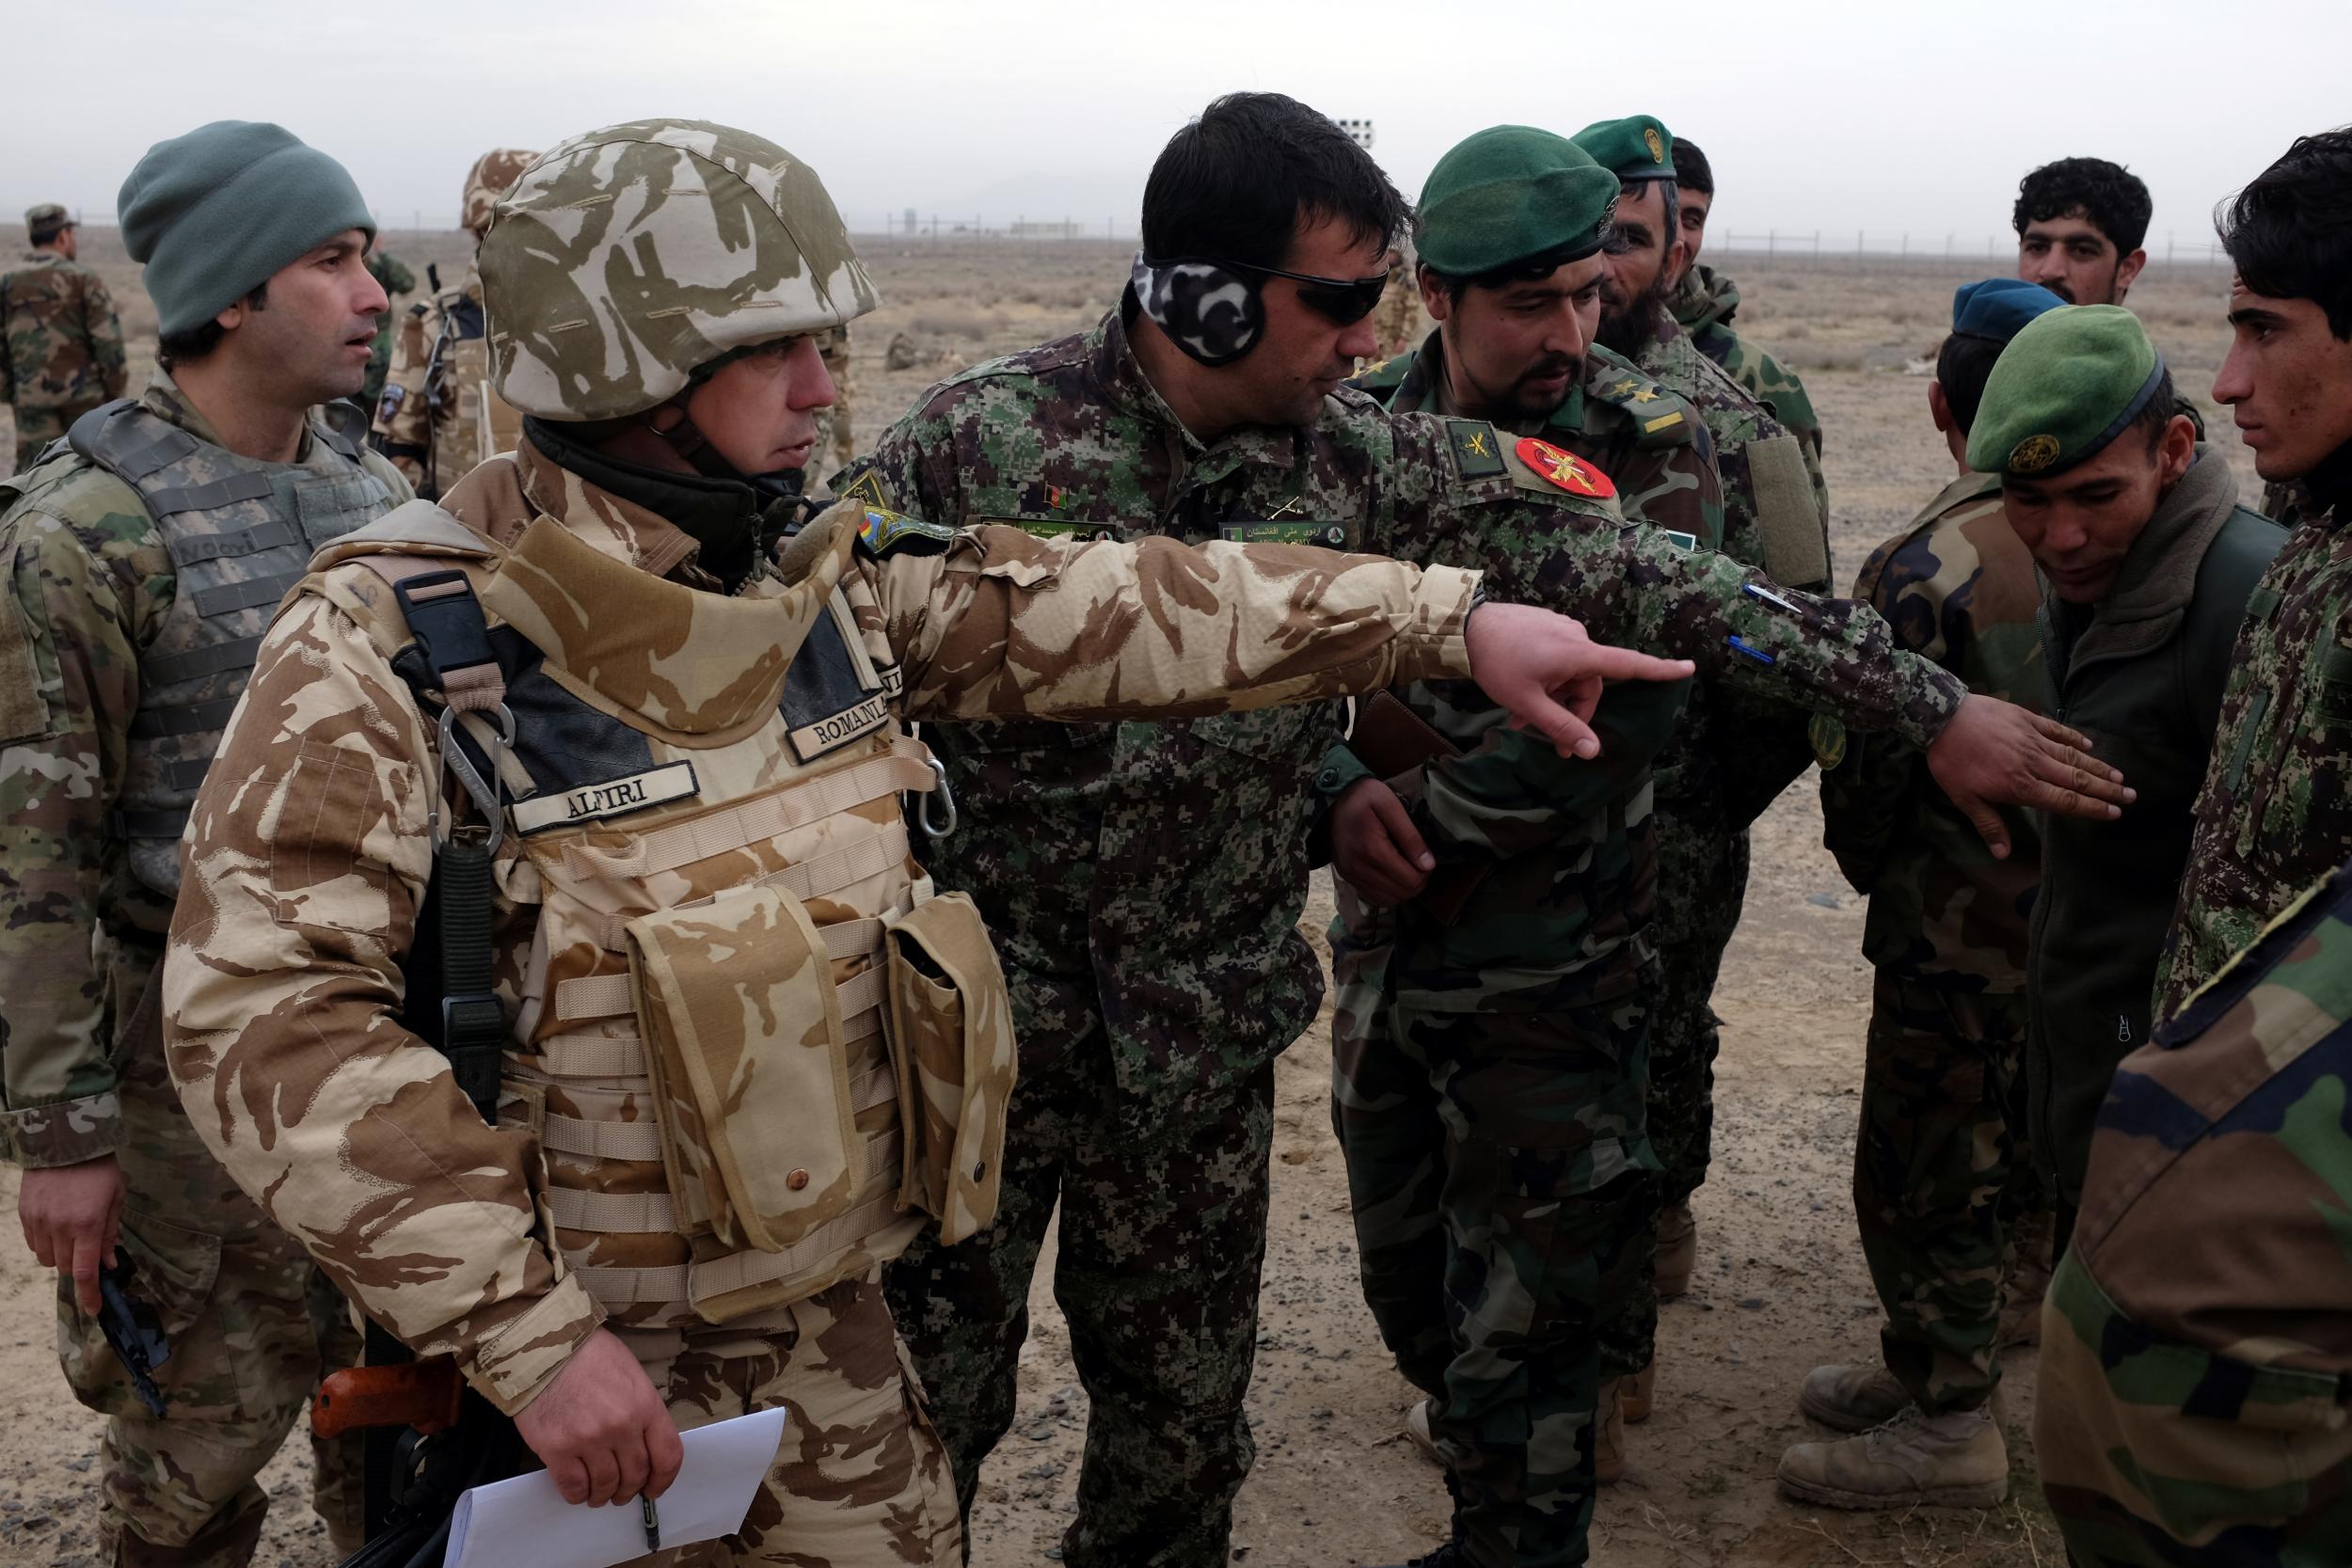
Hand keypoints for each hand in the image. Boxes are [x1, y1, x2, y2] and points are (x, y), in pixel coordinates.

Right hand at [18, 1155, 125, 1313]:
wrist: (64, 1141)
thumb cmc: (99, 1169)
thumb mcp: (116, 1198)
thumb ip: (111, 1233)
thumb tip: (108, 1264)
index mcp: (88, 1224)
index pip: (85, 1271)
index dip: (90, 1295)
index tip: (94, 1310)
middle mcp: (60, 1228)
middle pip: (65, 1267)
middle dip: (79, 1267)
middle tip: (90, 1251)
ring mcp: (38, 1222)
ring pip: (47, 1259)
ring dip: (61, 1256)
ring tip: (73, 1235)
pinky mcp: (25, 1215)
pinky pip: (33, 1244)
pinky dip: (46, 1245)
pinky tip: (56, 1228)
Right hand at [514, 1329, 683, 1507]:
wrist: (544, 1346)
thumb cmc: (588, 1354)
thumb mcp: (631, 1374)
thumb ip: (641, 1410)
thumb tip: (643, 1443)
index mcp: (645, 1405)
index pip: (668, 1455)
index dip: (664, 1479)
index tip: (655, 1488)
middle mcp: (621, 1426)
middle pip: (636, 1474)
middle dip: (631, 1489)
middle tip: (623, 1492)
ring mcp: (589, 1440)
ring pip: (606, 1485)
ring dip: (605, 1495)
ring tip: (599, 1494)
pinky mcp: (557, 1449)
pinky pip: (574, 1487)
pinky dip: (579, 1495)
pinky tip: (579, 1491)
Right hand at [1331, 779, 1432, 904]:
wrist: (1331, 800)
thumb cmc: (1363, 796)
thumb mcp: (1390, 805)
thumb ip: (1410, 835)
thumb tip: (1428, 864)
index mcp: (1372, 850)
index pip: (1410, 880)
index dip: (1426, 873)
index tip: (1427, 858)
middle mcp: (1359, 868)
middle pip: (1401, 892)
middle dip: (1418, 881)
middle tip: (1421, 863)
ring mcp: (1351, 875)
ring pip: (1389, 899)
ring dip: (1404, 888)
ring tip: (1408, 868)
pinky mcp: (1347, 878)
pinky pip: (1374, 897)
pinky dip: (1389, 891)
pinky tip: (1393, 875)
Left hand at [1465, 602, 1694, 758]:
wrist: (1462, 627)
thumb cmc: (1498, 664)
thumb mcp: (1529, 703)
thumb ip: (1562, 728)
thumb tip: (1592, 752)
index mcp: (1579, 654)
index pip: (1629, 664)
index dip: (1660, 670)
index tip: (1689, 668)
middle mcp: (1576, 637)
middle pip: (1589, 684)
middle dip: (1571, 713)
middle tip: (1549, 743)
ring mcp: (1560, 629)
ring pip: (1568, 675)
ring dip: (1552, 700)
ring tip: (1520, 721)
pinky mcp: (1545, 626)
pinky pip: (1554, 661)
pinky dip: (1544, 682)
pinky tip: (1518, 700)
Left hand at [1926, 695, 2134, 857]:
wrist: (1942, 717)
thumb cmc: (1951, 761)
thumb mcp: (1964, 798)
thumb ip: (1988, 824)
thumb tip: (2002, 854)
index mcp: (2021, 786)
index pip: (2065, 801)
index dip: (2092, 808)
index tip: (2115, 814)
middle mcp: (2035, 763)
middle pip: (2078, 779)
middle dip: (2107, 790)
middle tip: (2132, 797)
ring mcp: (2033, 739)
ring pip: (2073, 756)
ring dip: (2098, 766)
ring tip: (2120, 776)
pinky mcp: (2028, 719)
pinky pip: (2057, 730)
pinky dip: (2075, 738)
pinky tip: (2090, 744)